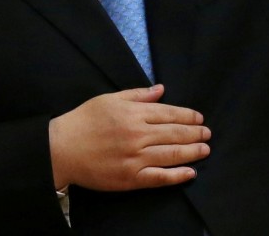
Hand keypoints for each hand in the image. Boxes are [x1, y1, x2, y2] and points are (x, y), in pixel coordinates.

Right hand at [48, 84, 210, 191]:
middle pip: (174, 133)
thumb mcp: (108, 99)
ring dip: (192, 152)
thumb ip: (137, 95)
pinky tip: (190, 172)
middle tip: (207, 134)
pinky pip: (160, 177)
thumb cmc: (83, 121)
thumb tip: (161, 90)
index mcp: (133, 113)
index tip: (199, 118)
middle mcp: (138, 135)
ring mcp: (135, 158)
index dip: (187, 116)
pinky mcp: (131, 178)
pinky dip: (177, 175)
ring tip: (205, 149)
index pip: (168, 113)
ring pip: (171, 154)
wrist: (62, 149)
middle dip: (194, 133)